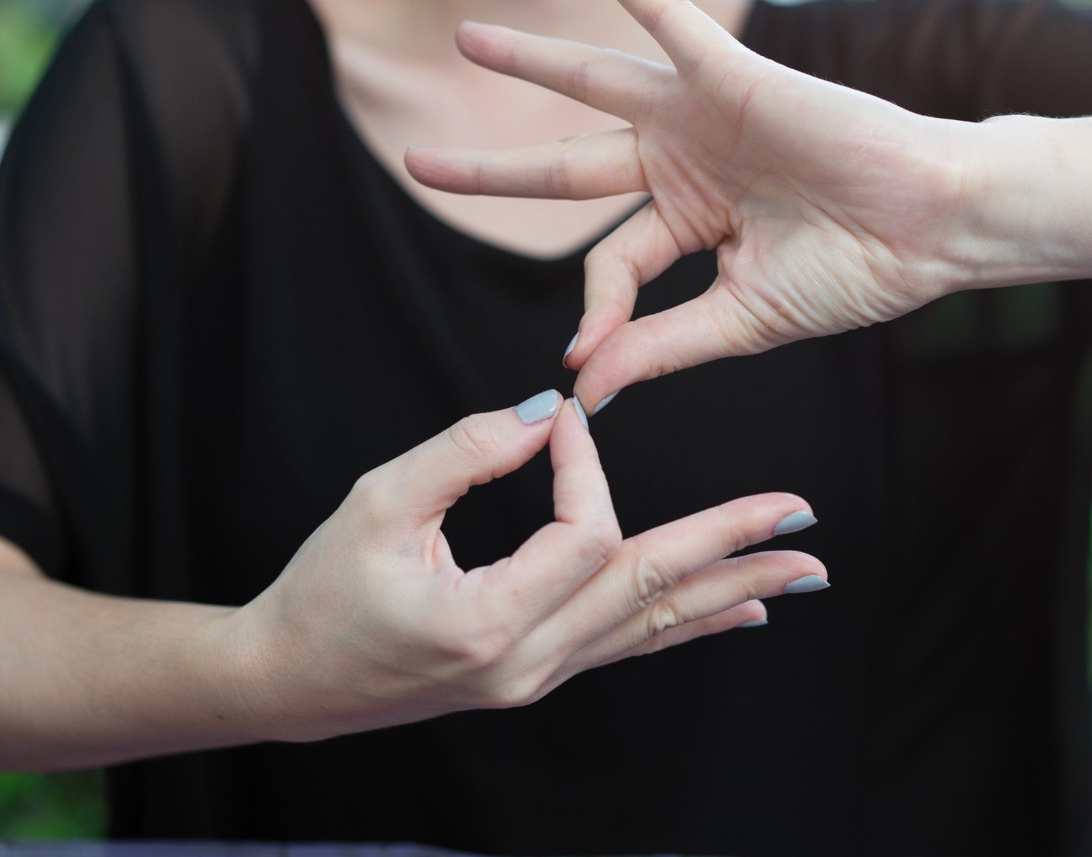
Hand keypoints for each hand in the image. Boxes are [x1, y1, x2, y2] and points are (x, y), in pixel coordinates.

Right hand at [228, 392, 825, 740]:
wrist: (290, 679)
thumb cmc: (323, 588)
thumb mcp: (379, 502)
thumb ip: (466, 449)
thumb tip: (547, 411)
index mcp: (488, 622)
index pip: (583, 532)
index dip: (586, 465)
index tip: (565, 416)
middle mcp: (528, 663)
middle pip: (648, 587)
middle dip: (729, 544)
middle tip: (801, 516)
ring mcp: (539, 678)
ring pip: (653, 625)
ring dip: (730, 589)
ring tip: (799, 571)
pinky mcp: (537, 674)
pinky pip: (629, 646)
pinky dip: (686, 625)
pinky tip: (737, 613)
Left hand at [407, 0, 982, 411]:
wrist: (934, 230)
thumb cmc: (855, 273)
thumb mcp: (741, 320)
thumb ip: (659, 345)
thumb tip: (584, 388)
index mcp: (688, 223)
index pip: (610, 265)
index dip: (594, 311)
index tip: (587, 358)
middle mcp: (683, 164)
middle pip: (565, 170)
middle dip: (493, 173)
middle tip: (417, 164)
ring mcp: (702, 116)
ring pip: (594, 84)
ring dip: (530, 60)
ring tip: (465, 38)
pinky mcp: (733, 76)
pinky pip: (668, 19)